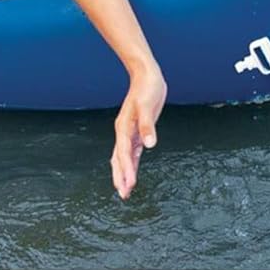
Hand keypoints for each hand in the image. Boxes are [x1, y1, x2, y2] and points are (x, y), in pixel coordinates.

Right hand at [111, 62, 165, 199]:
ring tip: (125, 190)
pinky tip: (133, 173)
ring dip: (124, 173)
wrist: (146, 75)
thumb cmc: (147, 88)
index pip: (124, 153)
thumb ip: (148, 126)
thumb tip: (149, 145)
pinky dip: (132, 163)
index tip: (129, 184)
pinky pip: (132, 151)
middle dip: (120, 177)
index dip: (126, 169)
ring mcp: (129, 132)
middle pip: (119, 159)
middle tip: (123, 195)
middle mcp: (124, 132)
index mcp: (124, 127)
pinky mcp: (137, 130)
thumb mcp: (148, 105)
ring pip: (124, 157)